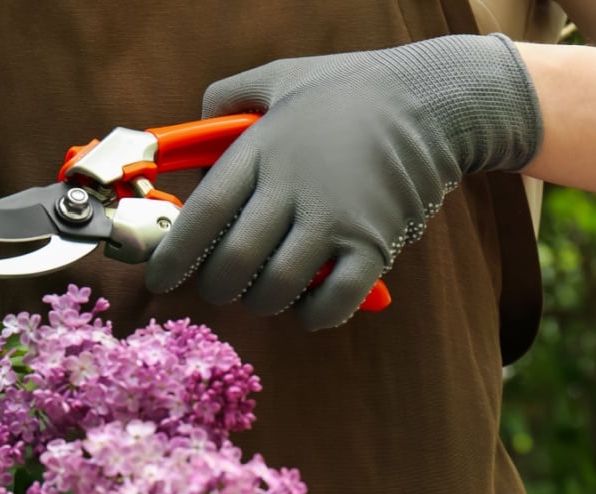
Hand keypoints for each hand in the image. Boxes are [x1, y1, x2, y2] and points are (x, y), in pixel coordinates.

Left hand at [145, 34, 542, 328]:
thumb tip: (191, 129)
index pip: (201, 216)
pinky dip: (311, 315)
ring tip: (264, 289)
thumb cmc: (351, 89)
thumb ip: (228, 97)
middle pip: (231, 265)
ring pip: (275, 290)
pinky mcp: (374, 246)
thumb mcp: (281, 77)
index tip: (160, 276)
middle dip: (216, 286)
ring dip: (261, 301)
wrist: (436, 98)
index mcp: (261, 150)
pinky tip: (307, 304)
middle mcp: (291, 189)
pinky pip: (330, 304)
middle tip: (220, 284)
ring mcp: (334, 220)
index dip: (173, 256)